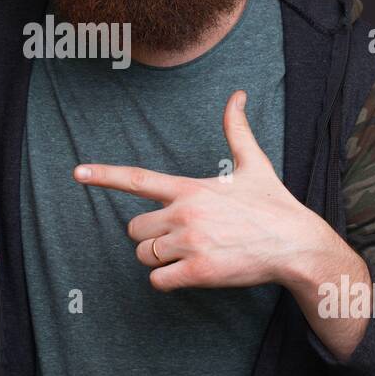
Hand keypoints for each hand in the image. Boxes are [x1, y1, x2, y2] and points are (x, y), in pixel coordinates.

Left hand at [73, 90, 336, 291]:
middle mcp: (184, 214)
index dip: (104, 175)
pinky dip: (167, 280)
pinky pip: (158, 280)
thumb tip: (237, 95)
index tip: (78, 173)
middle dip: (149, 235)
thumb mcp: (253, 164)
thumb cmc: (273, 205)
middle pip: (134, 229)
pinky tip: (189, 273)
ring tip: (189, 253)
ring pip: (144, 256)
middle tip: (179, 236)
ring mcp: (190, 244)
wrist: (296, 245)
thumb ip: (236, 130)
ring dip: (158, 259)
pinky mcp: (198, 271)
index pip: (138, 179)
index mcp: (190, 188)